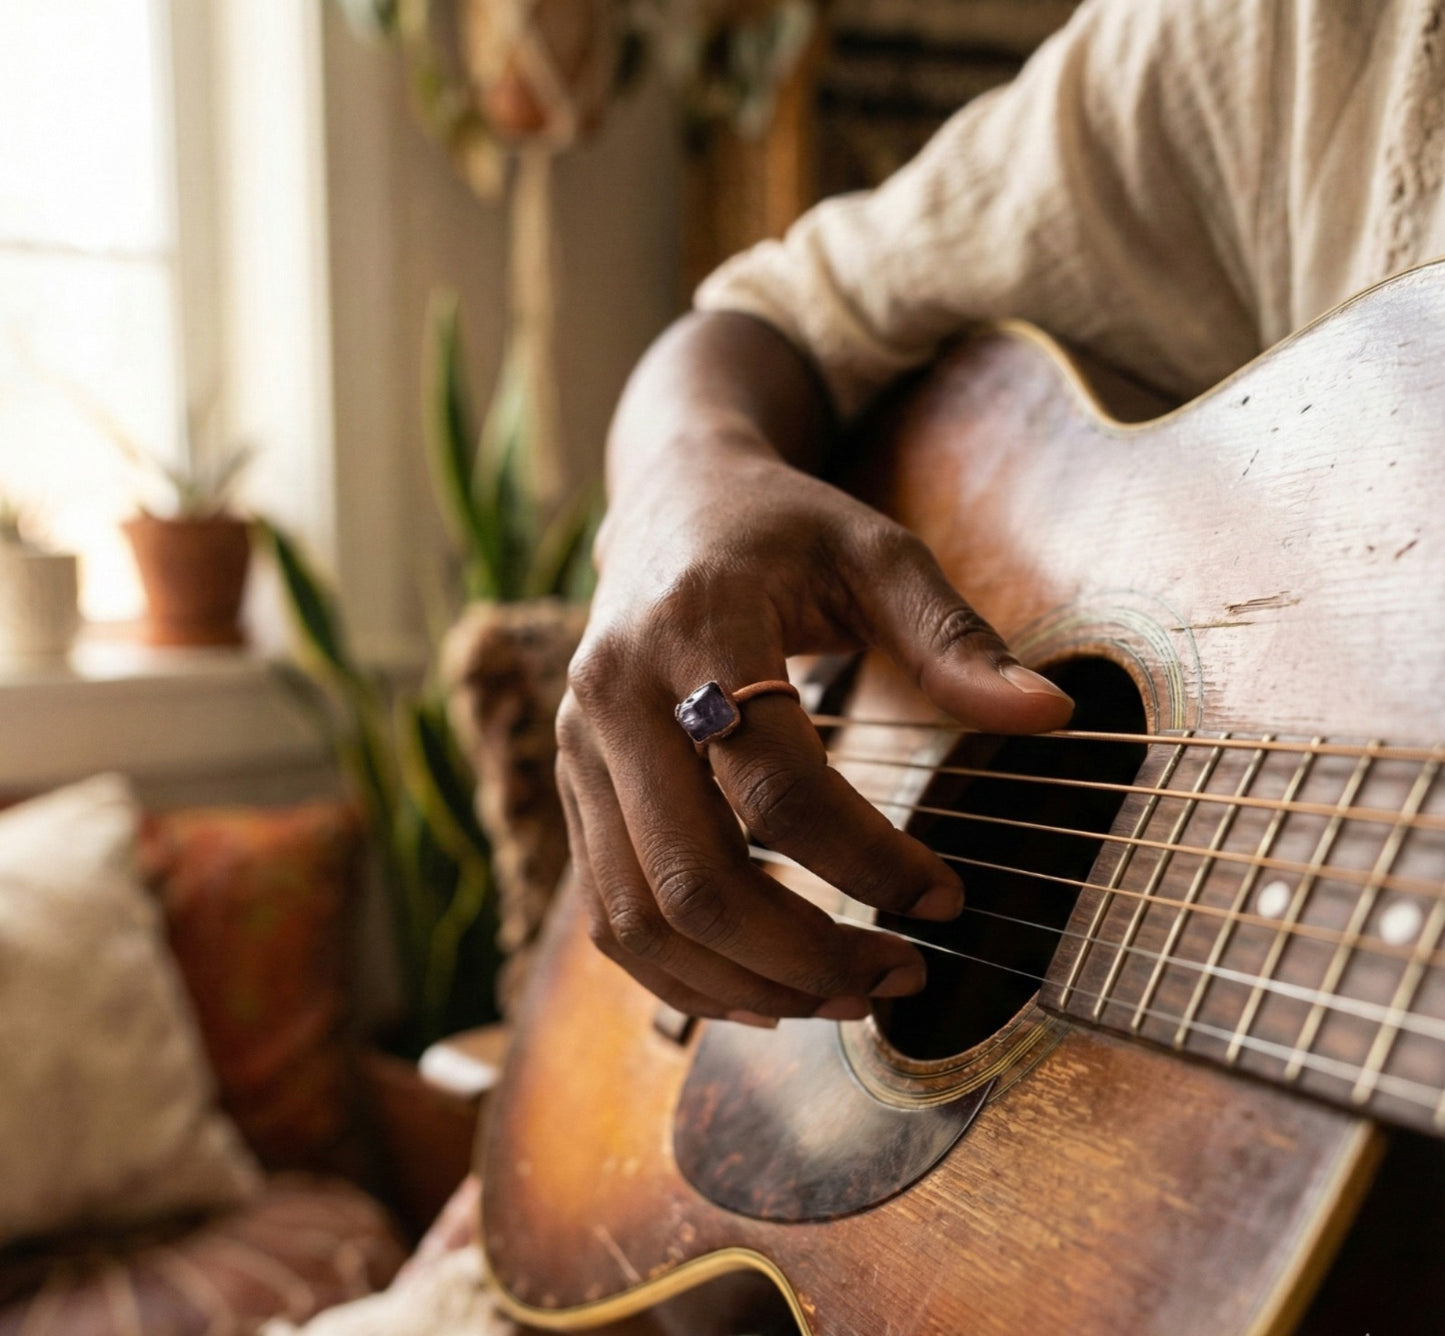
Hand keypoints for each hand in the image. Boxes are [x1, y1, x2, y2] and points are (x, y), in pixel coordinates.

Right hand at [556, 432, 1074, 1025]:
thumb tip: (1051, 717)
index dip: (867, 860)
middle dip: (803, 954)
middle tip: (897, 978)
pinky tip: (764, 991)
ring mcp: (576, 749)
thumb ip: (954, 638)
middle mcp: (613, 698)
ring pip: (638, 917)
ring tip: (844, 999)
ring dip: (744, 983)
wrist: (669, 504)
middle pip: (691, 876)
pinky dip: (683, 975)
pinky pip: (610, 915)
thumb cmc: (780, 531)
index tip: (948, 898)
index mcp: (692, 630)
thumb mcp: (874, 554)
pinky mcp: (574, 786)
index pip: (774, 785)